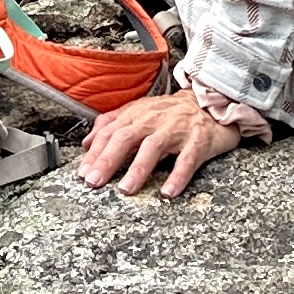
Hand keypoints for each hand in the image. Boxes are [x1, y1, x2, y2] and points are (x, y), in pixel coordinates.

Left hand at [76, 88, 243, 199]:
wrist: (210, 102)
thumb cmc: (171, 112)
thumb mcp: (139, 112)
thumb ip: (112, 125)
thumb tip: (87, 143)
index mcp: (137, 114)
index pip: (110, 132)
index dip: (95, 152)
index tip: (83, 173)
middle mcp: (153, 120)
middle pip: (126, 138)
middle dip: (107, 160)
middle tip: (94, 182)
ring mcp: (176, 130)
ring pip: (153, 147)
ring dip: (138, 169)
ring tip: (125, 189)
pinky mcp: (198, 141)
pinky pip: (187, 160)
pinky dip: (177, 176)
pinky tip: (168, 192)